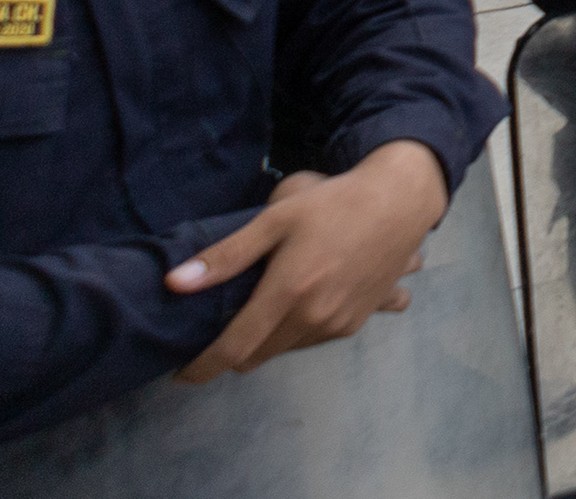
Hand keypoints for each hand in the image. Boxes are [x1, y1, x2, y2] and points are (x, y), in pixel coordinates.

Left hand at [167, 140, 448, 380]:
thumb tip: (173, 284)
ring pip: (286, 348)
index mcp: (288, 294)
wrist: (402, 201)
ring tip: (270, 304)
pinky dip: (299, 330)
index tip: (180, 374)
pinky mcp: (359, 322)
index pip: (233, 349)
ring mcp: (340, 324)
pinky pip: (314, 340)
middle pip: (256, 356)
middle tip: (226, 322)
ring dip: (269, 338)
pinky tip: (305, 300)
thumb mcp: (277, 218)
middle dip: (234, 349)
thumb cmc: (335, 203)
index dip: (201, 367)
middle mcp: (314, 318)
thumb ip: (226, 256)